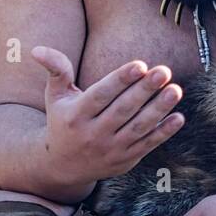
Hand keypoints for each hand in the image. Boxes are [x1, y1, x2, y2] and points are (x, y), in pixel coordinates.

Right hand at [31, 47, 184, 194]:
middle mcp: (93, 134)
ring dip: (159, 109)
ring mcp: (111, 149)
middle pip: (123, 110)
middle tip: (164, 71)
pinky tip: (178, 117)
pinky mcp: (126, 160)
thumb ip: (56, 70)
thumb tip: (37, 49)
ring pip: (138, 128)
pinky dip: (164, 132)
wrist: (63, 166)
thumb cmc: (62, 121)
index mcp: (76, 115)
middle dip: (145, 90)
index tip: (140, 64)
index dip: (120, 80)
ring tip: (176, 89)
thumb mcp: (55, 96)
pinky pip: (147, 145)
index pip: (101, 96)